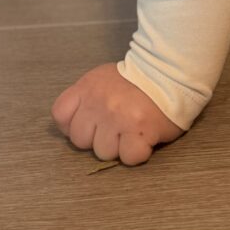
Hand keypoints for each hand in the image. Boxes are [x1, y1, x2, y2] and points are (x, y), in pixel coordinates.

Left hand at [51, 63, 183, 164]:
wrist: (168, 72)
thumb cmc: (135, 80)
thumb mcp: (102, 79)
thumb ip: (85, 99)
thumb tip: (74, 126)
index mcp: (87, 88)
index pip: (61, 116)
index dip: (72, 125)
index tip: (90, 124)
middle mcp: (99, 103)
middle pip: (80, 140)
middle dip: (96, 138)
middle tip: (116, 127)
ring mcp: (118, 118)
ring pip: (104, 152)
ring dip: (118, 146)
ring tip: (132, 130)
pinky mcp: (139, 132)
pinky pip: (129, 158)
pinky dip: (137, 152)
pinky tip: (144, 138)